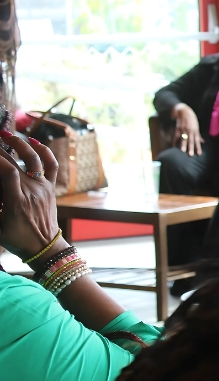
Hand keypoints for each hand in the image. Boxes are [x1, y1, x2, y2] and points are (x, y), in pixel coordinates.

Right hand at [0, 131, 60, 262]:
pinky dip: (45, 152)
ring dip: (21, 144)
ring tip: (6, 134)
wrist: (44, 246)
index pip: (8, 172)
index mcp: (17, 201)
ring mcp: (44, 187)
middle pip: (17, 163)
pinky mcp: (51, 187)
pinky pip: (51, 166)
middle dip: (0, 149)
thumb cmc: (16, 239)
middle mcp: (32, 191)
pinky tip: (33, 142)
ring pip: (34, 159)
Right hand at [172, 103, 202, 155]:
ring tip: (182, 151)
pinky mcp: (178, 128)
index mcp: (195, 131)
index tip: (199, 153)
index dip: (198, 147)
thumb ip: (198, 135)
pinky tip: (173, 146)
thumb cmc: (192, 119)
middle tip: (190, 154)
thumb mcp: (197, 126)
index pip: (197, 141)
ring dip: (183, 145)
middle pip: (191, 141)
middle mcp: (190, 131)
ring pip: (184, 139)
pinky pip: (176, 136)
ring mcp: (183, 130)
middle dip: (191, 147)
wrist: (184, 111)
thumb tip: (202, 142)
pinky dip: (174, 141)